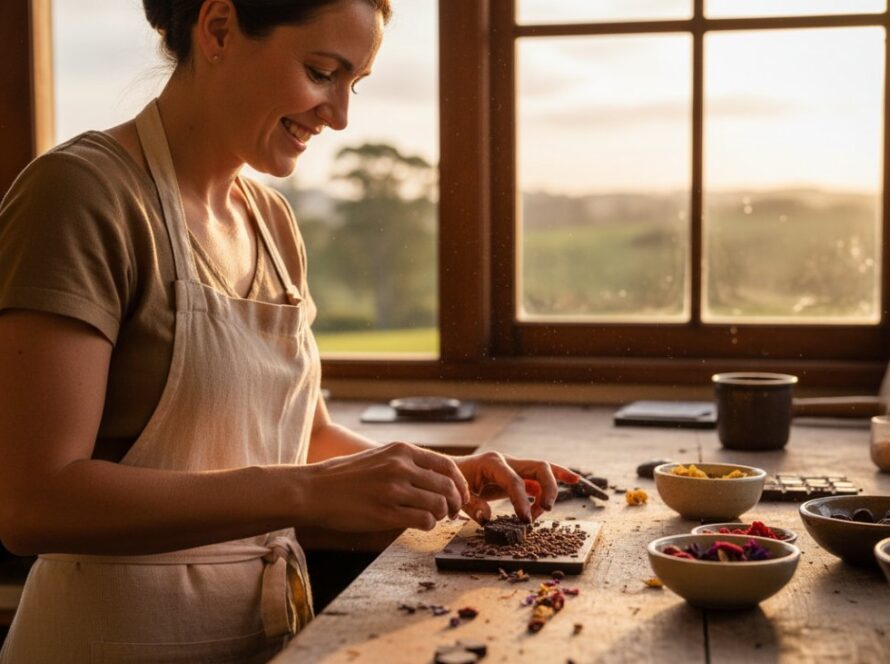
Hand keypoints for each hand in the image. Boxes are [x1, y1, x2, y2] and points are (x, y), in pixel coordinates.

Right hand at [301, 442, 470, 531]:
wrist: (315, 489)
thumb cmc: (346, 476)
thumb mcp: (379, 456)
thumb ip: (406, 462)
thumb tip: (435, 476)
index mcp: (401, 451)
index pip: (446, 466)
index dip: (459, 484)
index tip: (460, 495)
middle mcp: (401, 467)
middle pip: (447, 486)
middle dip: (454, 502)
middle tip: (451, 512)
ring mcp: (394, 490)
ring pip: (438, 504)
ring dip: (441, 515)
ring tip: (434, 518)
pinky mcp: (386, 513)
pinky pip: (423, 520)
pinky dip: (429, 525)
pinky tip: (421, 524)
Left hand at [454, 451, 578, 522]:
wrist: (451, 472)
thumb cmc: (454, 483)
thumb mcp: (458, 496)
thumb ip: (472, 506)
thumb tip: (487, 517)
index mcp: (492, 463)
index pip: (514, 481)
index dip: (522, 501)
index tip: (526, 520)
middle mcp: (507, 461)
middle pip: (538, 468)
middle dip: (548, 488)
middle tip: (547, 510)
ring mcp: (515, 466)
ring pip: (543, 470)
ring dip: (551, 489)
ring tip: (544, 511)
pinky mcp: (518, 474)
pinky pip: (541, 476)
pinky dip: (558, 477)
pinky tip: (575, 480)